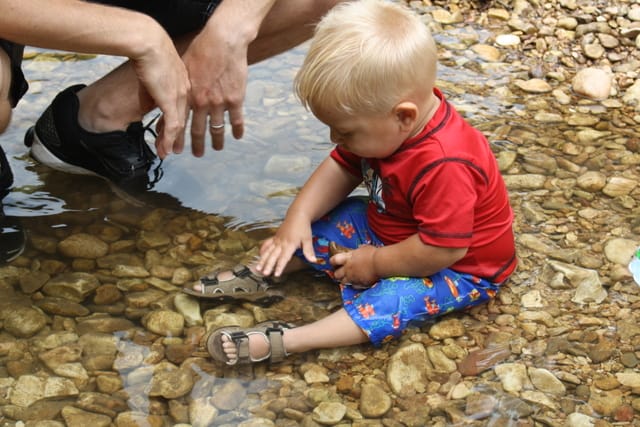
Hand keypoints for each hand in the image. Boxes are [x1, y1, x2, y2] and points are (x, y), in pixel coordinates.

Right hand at [130, 27, 189, 158]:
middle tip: (178, 149)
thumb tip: (149, 88)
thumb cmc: (148, 49)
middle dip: (180, 135)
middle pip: (183, 118)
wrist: (149, 42)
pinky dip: (169, 139)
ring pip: (179, 124)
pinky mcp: (171, 100)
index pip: (183, 105)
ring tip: (170, 154)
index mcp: (184, 80)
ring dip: (174, 141)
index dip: (179, 119)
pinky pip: (173, 125)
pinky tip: (167, 150)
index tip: (175, 130)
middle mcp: (186, 90)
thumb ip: (157, 81)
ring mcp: (180, 96)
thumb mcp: (156, 67)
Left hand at [181, 21, 247, 156]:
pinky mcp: (235, 99)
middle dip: (196, 145)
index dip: (176, 137)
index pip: (179, 121)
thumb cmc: (202, 49)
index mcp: (188, 95)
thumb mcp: (184, 66)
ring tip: (217, 149)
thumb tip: (172, 94)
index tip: (175, 147)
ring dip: (217, 141)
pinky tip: (237, 137)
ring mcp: (220, 103)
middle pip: (198, 130)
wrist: (223, 41)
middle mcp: (202, 103)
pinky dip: (237, 130)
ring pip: (217, 128)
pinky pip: (237, 120)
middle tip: (196, 155)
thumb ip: (180, 84)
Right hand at [255, 214, 316, 277]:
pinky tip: (259, 255)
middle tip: (264, 273)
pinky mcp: (275, 237)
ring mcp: (277, 240)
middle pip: (273, 256)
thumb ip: (309, 251)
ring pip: (267, 251)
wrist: (297, 215)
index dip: (279, 267)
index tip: (276, 274)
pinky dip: (262, 249)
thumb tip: (313, 260)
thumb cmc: (303, 227)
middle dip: (268, 265)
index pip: (284, 258)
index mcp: (290, 244)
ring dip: (262, 260)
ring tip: (257, 268)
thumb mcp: (308, 239)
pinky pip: (267, 244)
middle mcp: (281, 243)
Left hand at [331, 244, 378, 287]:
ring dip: (345, 280)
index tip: (335, 262)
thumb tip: (360, 248)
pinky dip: (355, 284)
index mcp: (347, 258)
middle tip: (342, 272)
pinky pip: (353, 286)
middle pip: (336, 274)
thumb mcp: (364, 248)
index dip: (333, 262)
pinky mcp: (359, 284)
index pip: (333, 260)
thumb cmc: (372, 253)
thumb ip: (359, 250)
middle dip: (338, 274)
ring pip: (343, 282)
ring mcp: (352, 277)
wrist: (380, 263)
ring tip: (349, 278)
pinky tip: (358, 281)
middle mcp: (347, 269)